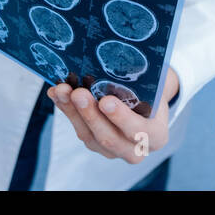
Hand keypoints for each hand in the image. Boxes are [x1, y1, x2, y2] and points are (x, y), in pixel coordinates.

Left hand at [48, 67, 176, 164]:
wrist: (148, 101)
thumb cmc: (153, 91)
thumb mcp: (156, 87)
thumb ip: (142, 84)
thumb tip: (116, 64)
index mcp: (156, 136)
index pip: (138, 130)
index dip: (121, 118)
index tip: (106, 101)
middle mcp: (135, 150)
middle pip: (109, 137)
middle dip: (90, 114)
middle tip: (78, 93)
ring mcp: (113, 150)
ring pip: (89, 136)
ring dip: (73, 111)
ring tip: (62, 90)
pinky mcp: (95, 144)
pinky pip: (79, 129)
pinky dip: (67, 110)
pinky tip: (57, 94)